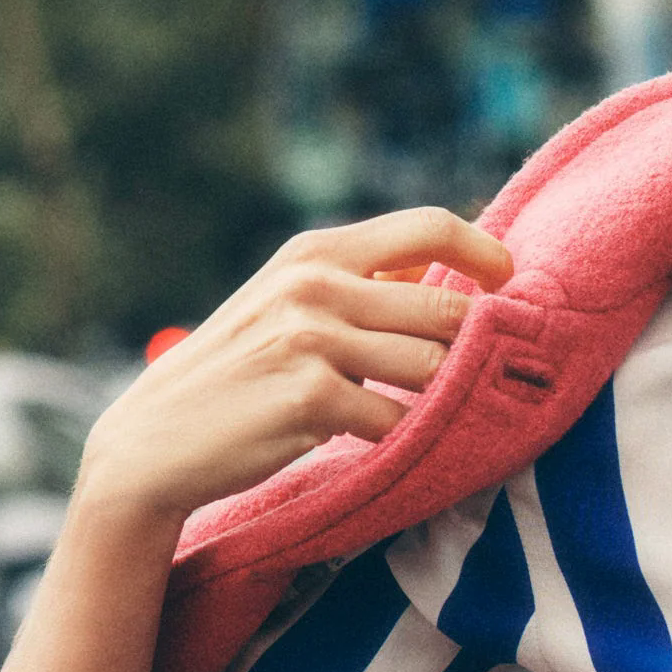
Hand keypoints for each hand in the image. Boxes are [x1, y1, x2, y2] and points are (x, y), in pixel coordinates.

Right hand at [78, 208, 513, 528]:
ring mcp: (313, 341)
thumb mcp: (290, 304)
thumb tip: (445, 270)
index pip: (429, 225)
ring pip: (432, 369)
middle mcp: (316, 285)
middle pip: (445, 309)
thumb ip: (361, 285)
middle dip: (471, 351)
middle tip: (483, 379)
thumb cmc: (241, 374)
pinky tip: (387, 446)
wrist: (159, 437)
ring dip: (443, 400)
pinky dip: (404, 440)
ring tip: (433, 417)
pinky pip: (398, 422)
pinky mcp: (312, 400)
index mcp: (316, 252)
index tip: (512, 285)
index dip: (485, 254)